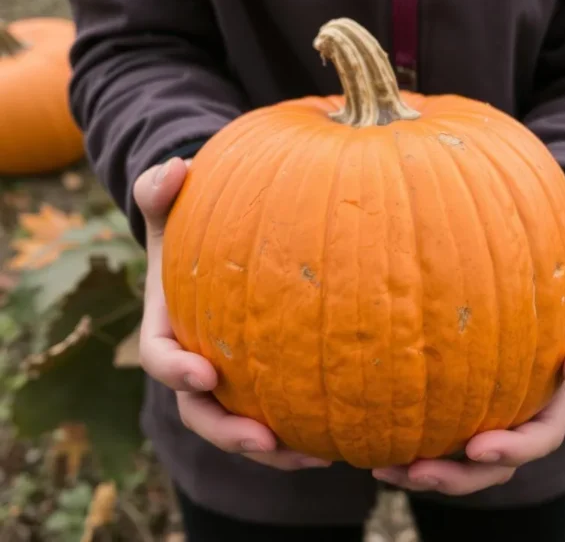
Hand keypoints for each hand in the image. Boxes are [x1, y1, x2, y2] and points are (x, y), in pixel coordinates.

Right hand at [133, 157, 330, 470]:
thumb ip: (164, 188)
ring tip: (318, 456)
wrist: (218, 245)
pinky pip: (280, 416)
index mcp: (168, 329)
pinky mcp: (263, 383)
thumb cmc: (195, 225)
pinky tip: (341, 438)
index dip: (176, 371)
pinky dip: (303, 432)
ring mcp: (231, 380)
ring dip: (275, 449)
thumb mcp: (175, 205)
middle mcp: (196, 363)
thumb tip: (173, 170)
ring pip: (243, 426)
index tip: (205, 373)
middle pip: (201, 412)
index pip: (161, 357)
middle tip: (265, 440)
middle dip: (229, 432)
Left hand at [372, 197, 564, 494]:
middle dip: (456, 477)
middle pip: (492, 467)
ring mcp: (486, 417)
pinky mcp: (457, 407)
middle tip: (416, 472)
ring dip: (424, 473)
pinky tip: (376, 443)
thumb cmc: (564, 302)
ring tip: (384, 470)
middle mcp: (518, 420)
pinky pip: (437, 434)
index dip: (511, 450)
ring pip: (460, 460)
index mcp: (551, 407)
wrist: (540, 284)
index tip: (476, 447)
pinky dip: (410, 445)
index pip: (537, 439)